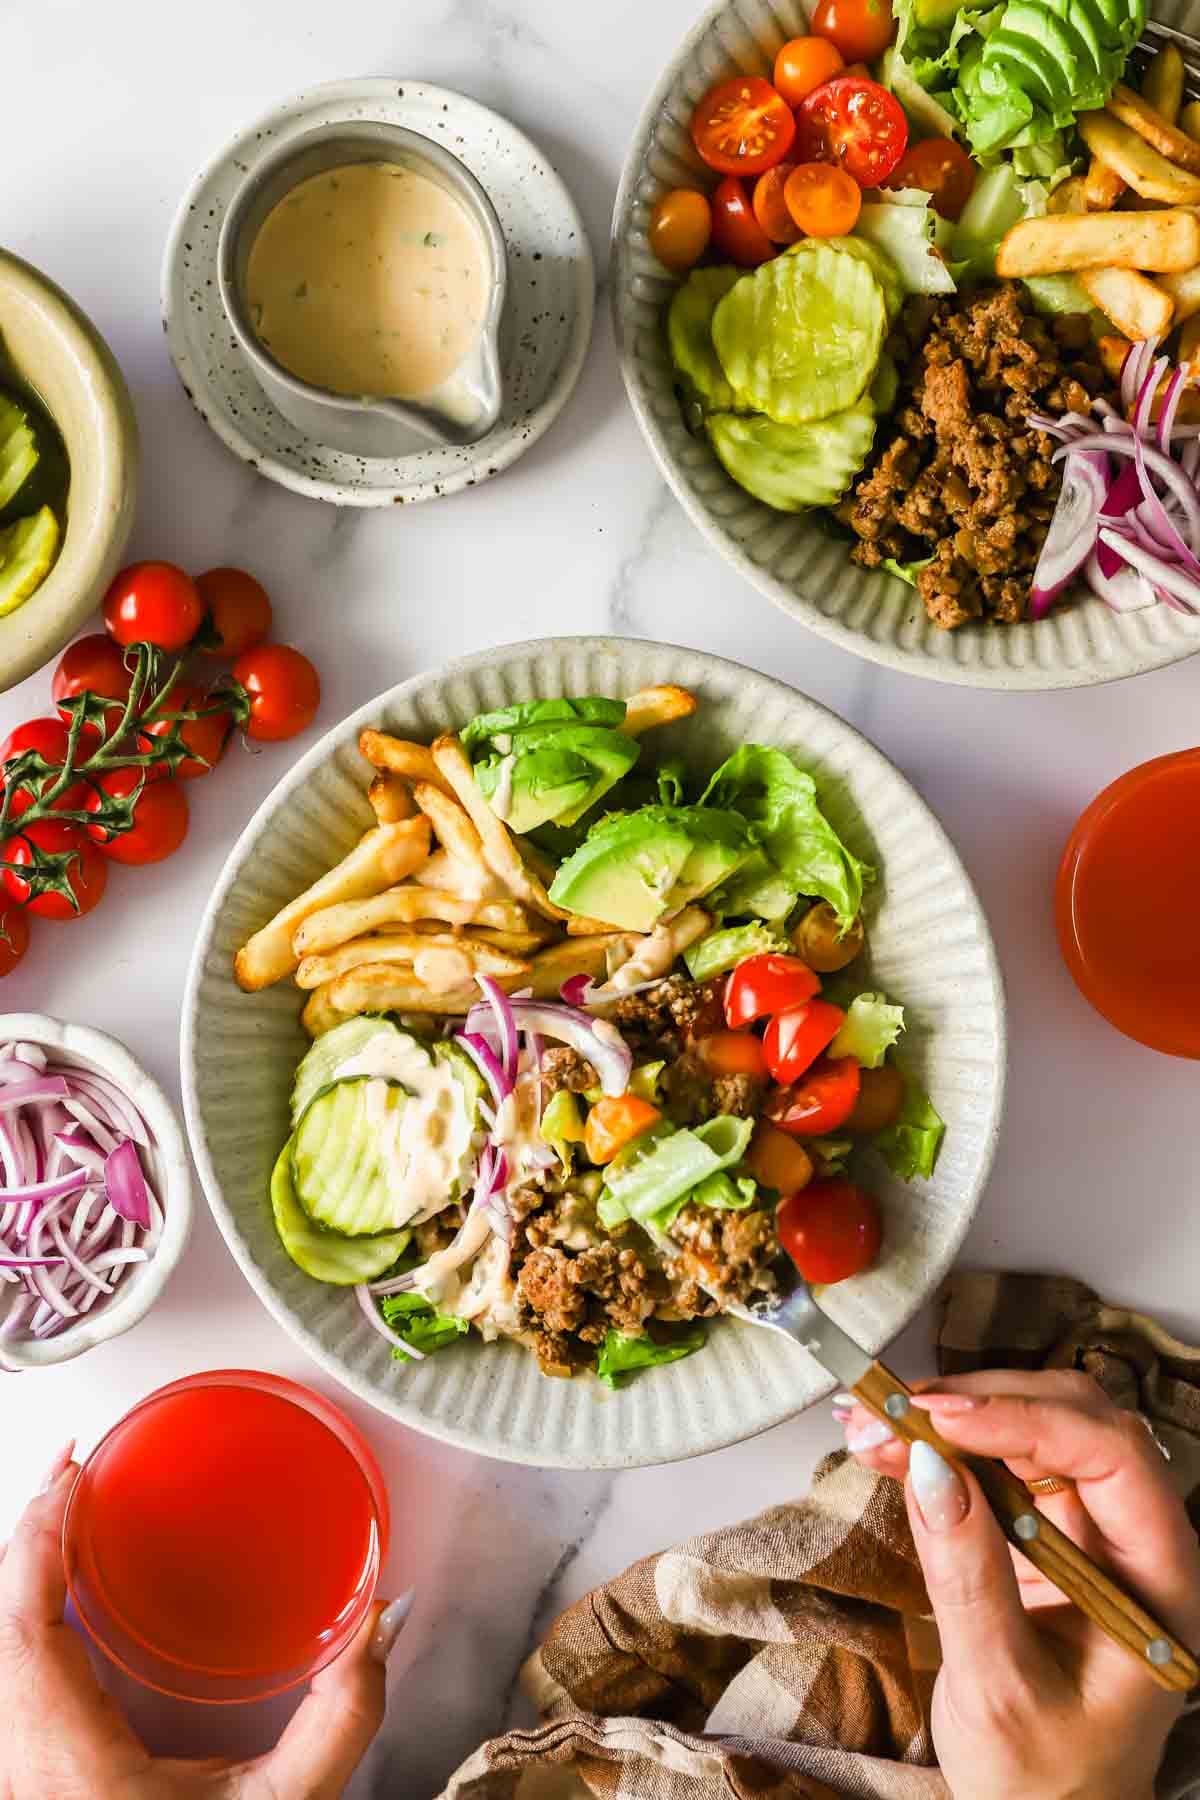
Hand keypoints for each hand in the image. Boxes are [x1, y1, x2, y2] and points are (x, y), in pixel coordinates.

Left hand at [1, 1444, 406, 1799]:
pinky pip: (5, 1676)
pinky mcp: (24, 1778)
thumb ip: (339, 1717)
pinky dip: (20, 1614)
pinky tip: (49, 1588)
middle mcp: (19, 1767)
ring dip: (18, 1573)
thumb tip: (382, 1621)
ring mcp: (14, 1774)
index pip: (21, 1627)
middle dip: (27, 1534)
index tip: (73, 1475)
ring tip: (60, 1509)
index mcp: (67, 1764)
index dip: (37, 1539)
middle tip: (74, 1471)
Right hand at [838, 1370, 1199, 1799]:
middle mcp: (1138, 1538)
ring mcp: (1094, 1529)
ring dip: (953, 1417)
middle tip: (893, 1413)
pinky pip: (1002, 1460)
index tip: (940, 1419)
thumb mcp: (997, 1689)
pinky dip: (946, 1445)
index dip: (1027, 1420)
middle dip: (980, 1405)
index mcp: (1161, 1579)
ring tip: (875, 1426)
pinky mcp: (1050, 1529)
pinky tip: (892, 1445)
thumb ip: (968, 1576)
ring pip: (1034, 1426)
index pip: (1112, 1457)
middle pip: (1075, 1420)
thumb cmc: (1043, 1778)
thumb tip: (929, 1466)